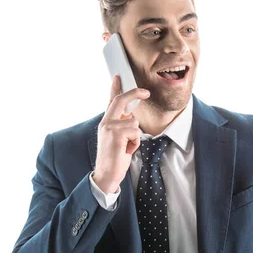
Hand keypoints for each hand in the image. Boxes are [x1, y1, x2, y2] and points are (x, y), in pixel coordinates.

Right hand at [92, 76, 149, 192]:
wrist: (106, 175)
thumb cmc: (115, 158)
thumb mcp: (119, 139)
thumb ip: (122, 126)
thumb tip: (131, 116)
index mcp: (107, 123)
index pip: (111, 101)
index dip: (115, 88)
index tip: (118, 76)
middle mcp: (106, 122)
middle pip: (121, 101)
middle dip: (134, 93)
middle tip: (146, 92)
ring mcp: (109, 127)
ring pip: (134, 122)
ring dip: (136, 136)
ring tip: (127, 147)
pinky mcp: (116, 134)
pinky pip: (135, 131)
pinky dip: (135, 142)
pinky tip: (127, 150)